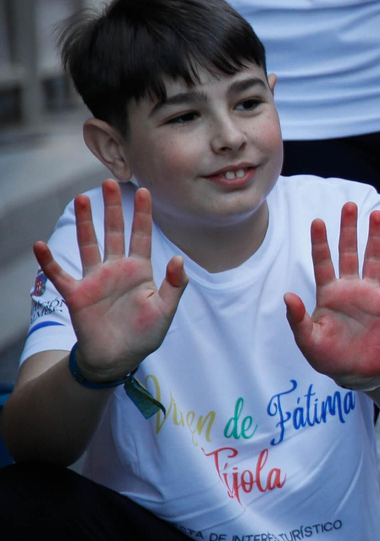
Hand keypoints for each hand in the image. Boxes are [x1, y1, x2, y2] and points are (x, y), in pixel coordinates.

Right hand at [33, 181, 186, 381]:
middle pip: (114, 232)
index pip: (142, 236)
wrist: (119, 357)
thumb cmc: (145, 333)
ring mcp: (95, 279)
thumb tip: (178, 259)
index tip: (144, 191)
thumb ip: (175, 284)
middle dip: (113, 208)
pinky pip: (59, 274)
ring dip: (86, 223)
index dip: (143, 214)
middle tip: (110, 182)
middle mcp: (116, 269)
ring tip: (83, 198)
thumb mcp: (166, 309)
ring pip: (89, 244)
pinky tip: (40, 245)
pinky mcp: (77, 294)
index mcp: (139, 270)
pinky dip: (49, 261)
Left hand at [284, 203, 379, 390]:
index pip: (323, 262)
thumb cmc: (328, 356)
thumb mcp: (307, 339)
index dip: (320, 243)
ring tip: (376, 216)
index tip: (317, 222)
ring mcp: (371, 293)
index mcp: (328, 293)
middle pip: (349, 252)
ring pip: (373, 259)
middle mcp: (350, 287)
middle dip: (349, 230)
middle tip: (349, 206)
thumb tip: (287, 295)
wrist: (356, 370)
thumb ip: (297, 318)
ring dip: (375, 238)